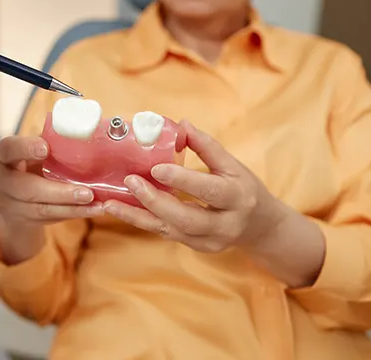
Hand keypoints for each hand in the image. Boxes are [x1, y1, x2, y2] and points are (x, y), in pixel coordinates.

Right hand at [0, 136, 103, 262]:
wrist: (14, 198)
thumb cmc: (30, 165)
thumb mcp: (34, 152)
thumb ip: (51, 145)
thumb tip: (87, 134)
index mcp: (3, 156)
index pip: (9, 149)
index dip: (25, 148)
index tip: (46, 148)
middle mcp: (0, 181)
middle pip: (27, 189)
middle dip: (60, 192)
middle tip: (87, 192)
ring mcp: (8, 205)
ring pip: (42, 209)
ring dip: (72, 208)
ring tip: (97, 206)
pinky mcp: (21, 221)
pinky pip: (50, 219)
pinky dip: (73, 214)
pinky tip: (92, 211)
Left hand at [104, 120, 324, 287]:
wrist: (259, 226)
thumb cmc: (244, 188)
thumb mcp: (232, 165)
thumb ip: (207, 147)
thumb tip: (181, 124)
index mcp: (237, 198)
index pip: (209, 190)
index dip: (182, 180)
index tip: (156, 168)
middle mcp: (224, 224)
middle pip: (186, 217)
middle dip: (154, 201)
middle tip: (130, 181)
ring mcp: (209, 241)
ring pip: (170, 230)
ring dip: (138, 216)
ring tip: (111, 203)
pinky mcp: (196, 247)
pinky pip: (165, 233)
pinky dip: (142, 221)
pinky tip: (120, 211)